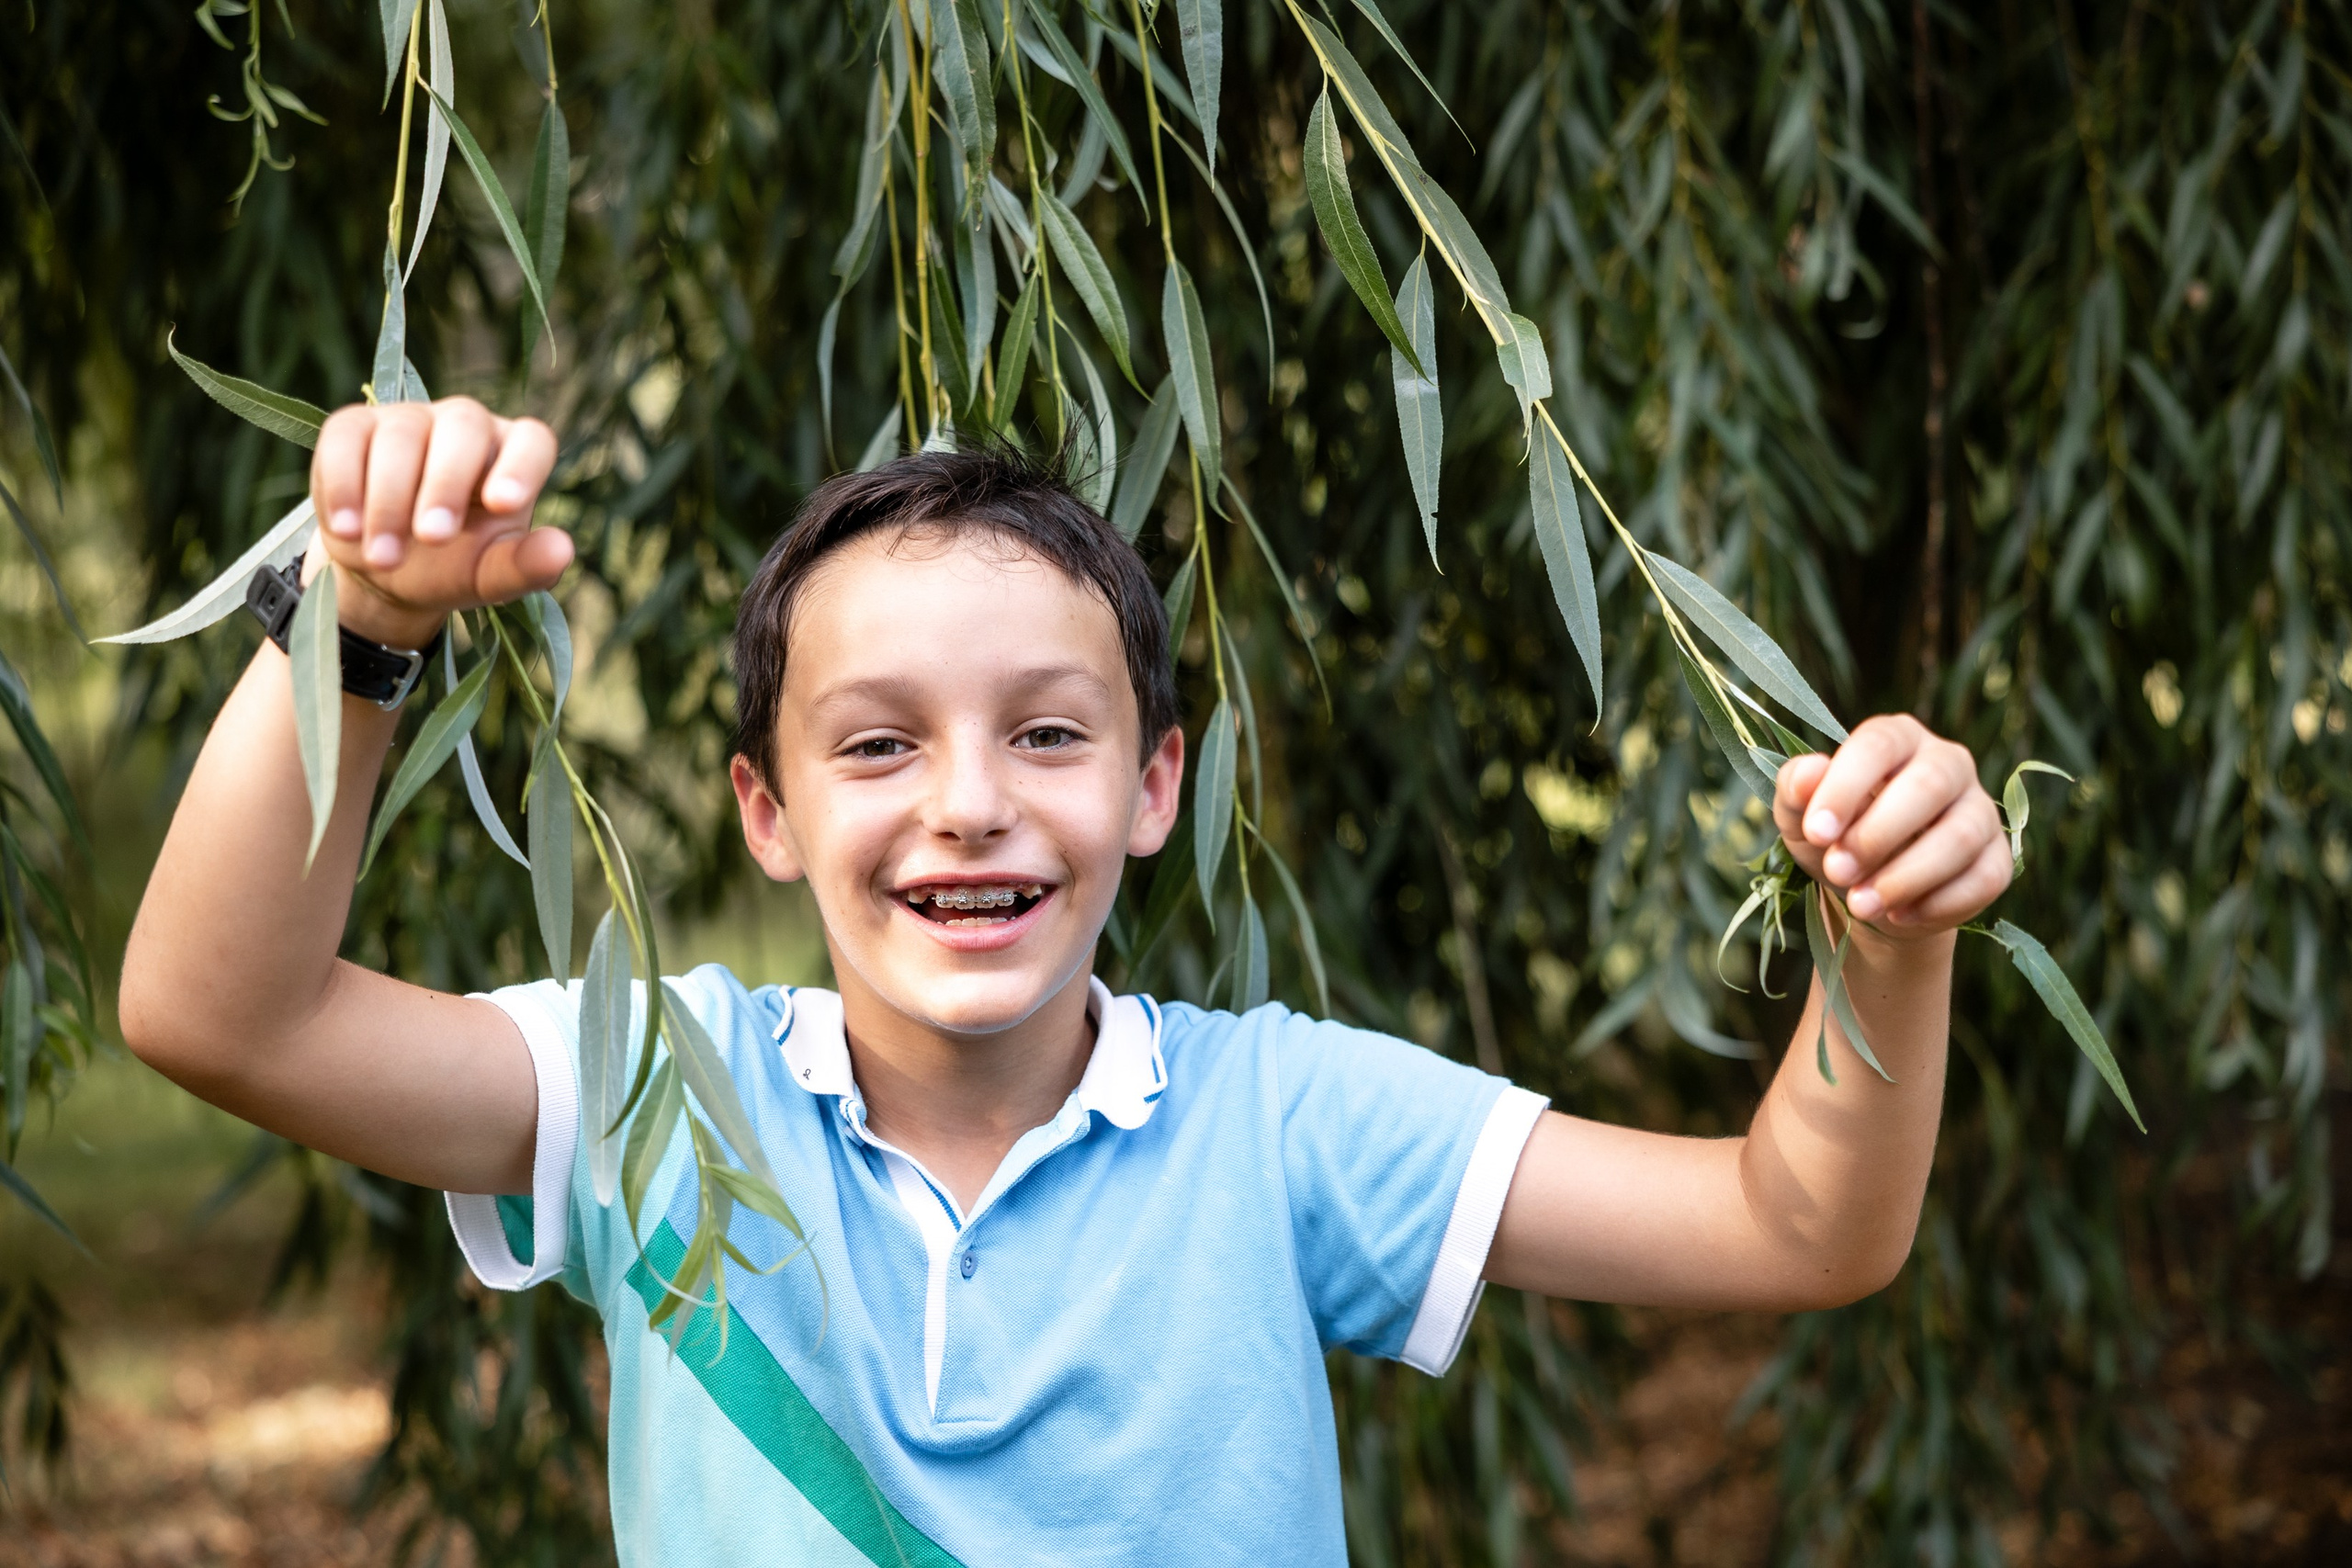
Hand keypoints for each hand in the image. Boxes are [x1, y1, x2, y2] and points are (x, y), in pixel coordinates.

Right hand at [308, 397, 572, 646]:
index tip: (503, 505)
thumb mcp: (490, 577)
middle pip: (463, 428)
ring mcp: (408, 420)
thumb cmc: (453, 566)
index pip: (531, 441)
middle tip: (433, 539)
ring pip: (401, 435)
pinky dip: (342, 485)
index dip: (520, 466)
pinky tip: (346, 529)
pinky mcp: (354, 427)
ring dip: (389, 501)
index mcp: (512, 454)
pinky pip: (346, 437)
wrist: (386, 571)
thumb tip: (562, 549)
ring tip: (384, 558)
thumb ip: (525, 566)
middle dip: (445, 485)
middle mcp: (465, 425)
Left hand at [1773, 714, 2008, 937]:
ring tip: (1861, 904)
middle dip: (1877, 835)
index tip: (1817, 831)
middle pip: (1929, 786)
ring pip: (1959, 837)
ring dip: (1905, 877)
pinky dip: (1937, 904)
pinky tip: (1899, 914)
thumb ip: (1796, 789)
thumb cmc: (1833, 839)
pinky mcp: (1997, 858)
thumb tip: (1808, 773)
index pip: (1879, 744)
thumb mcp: (1801, 816)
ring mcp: (1980, 810)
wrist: (1868, 895)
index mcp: (1897, 738)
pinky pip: (1983, 879)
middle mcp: (1948, 763)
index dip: (1846, 787)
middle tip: (1837, 871)